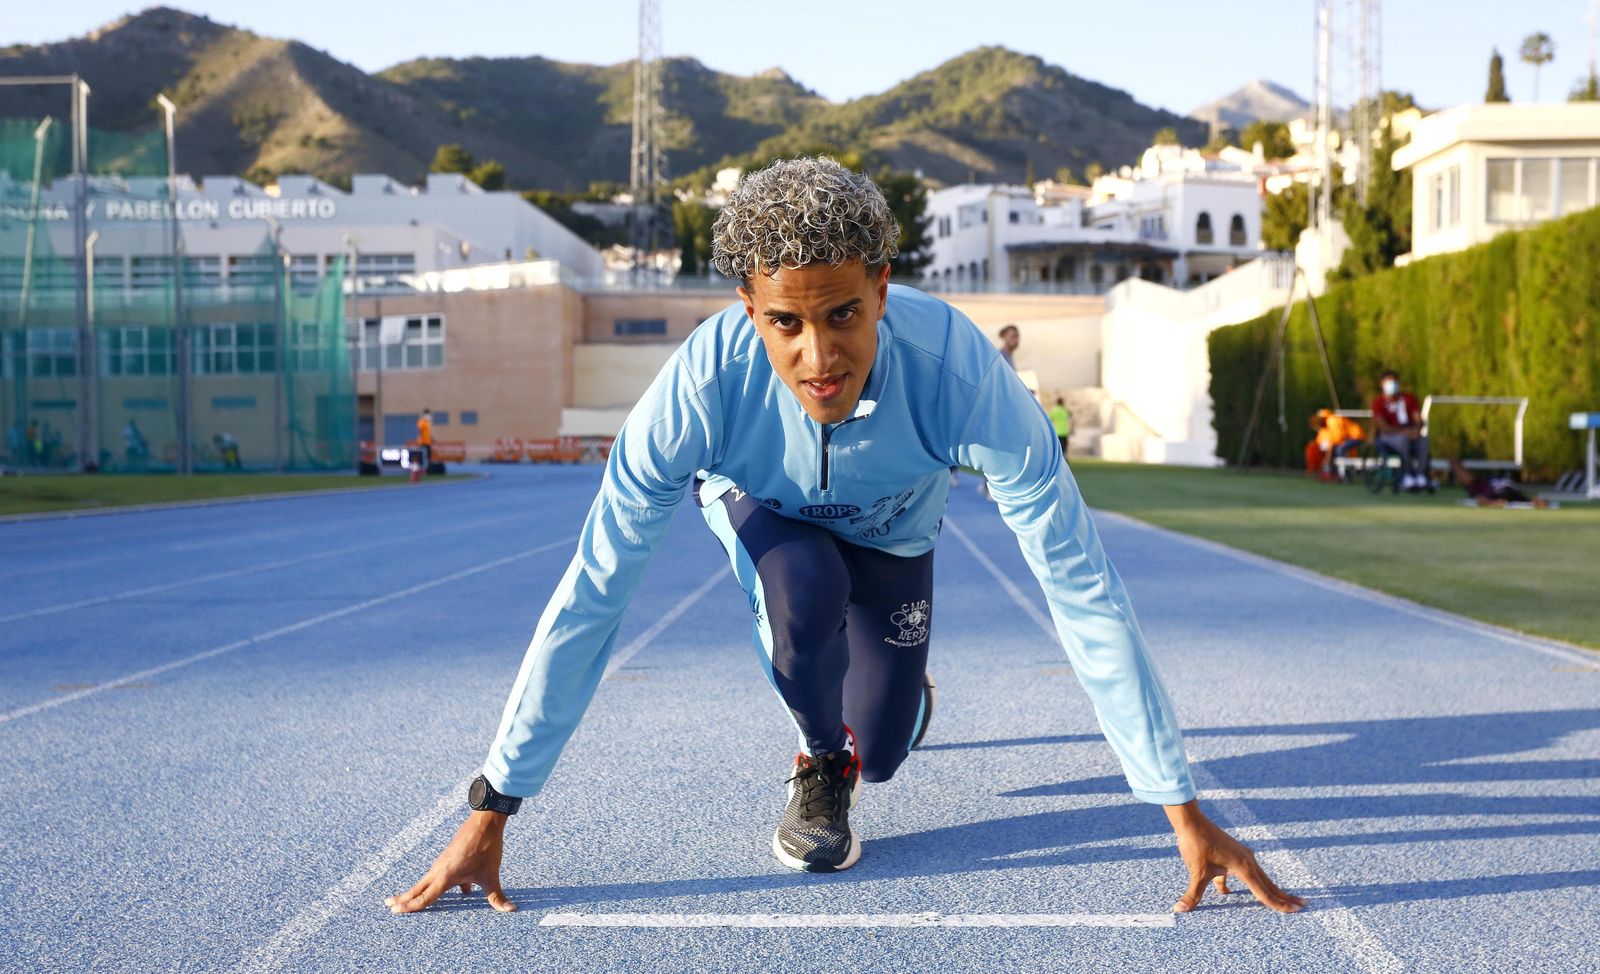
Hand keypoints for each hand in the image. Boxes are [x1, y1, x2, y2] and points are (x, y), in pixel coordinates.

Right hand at [384, 810, 515, 913]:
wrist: (485, 821)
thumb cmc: (486, 848)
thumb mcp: (491, 875)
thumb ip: (497, 896)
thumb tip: (510, 909)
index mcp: (446, 876)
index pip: (424, 897)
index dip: (410, 906)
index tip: (395, 911)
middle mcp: (440, 869)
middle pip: (418, 888)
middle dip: (403, 898)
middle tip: (388, 905)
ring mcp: (444, 861)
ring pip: (428, 880)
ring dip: (418, 890)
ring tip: (409, 899)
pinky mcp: (450, 855)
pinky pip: (440, 874)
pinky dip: (438, 883)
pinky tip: (464, 890)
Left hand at [1165, 801, 1305, 913]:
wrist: (1191, 821)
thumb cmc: (1196, 845)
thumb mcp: (1197, 872)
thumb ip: (1193, 894)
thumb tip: (1181, 909)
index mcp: (1244, 867)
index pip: (1264, 892)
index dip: (1279, 904)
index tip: (1295, 911)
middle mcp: (1248, 860)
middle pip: (1269, 884)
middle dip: (1285, 896)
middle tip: (1303, 905)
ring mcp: (1242, 855)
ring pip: (1259, 878)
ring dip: (1269, 890)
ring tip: (1282, 899)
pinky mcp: (1233, 853)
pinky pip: (1242, 872)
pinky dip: (1240, 883)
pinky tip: (1226, 892)